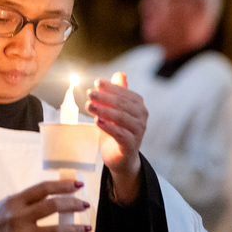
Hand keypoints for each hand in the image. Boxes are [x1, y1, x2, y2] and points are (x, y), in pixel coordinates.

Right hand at [0, 179, 89, 231]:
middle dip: (72, 205)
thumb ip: (28, 201)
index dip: (62, 185)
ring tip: (87, 228)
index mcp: (15, 202)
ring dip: (74, 229)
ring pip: (55, 231)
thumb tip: (57, 194)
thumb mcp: (7, 206)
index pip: (43, 189)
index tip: (78, 185)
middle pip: (52, 206)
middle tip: (85, 205)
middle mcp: (18, 217)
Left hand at [86, 72, 146, 203]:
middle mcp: (141, 117)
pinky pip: (120, 134)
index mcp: (138, 105)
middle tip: (89, 94)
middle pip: (122, 104)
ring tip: (89, 106)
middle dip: (104, 97)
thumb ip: (117, 93)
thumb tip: (120, 73)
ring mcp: (138, 131)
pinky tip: (97, 122)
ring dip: (104, 110)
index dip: (110, 87)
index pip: (124, 92)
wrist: (121, 158)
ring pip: (121, 118)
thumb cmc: (117, 130)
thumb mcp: (115, 110)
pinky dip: (108, 127)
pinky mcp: (131, 145)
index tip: (96, 83)